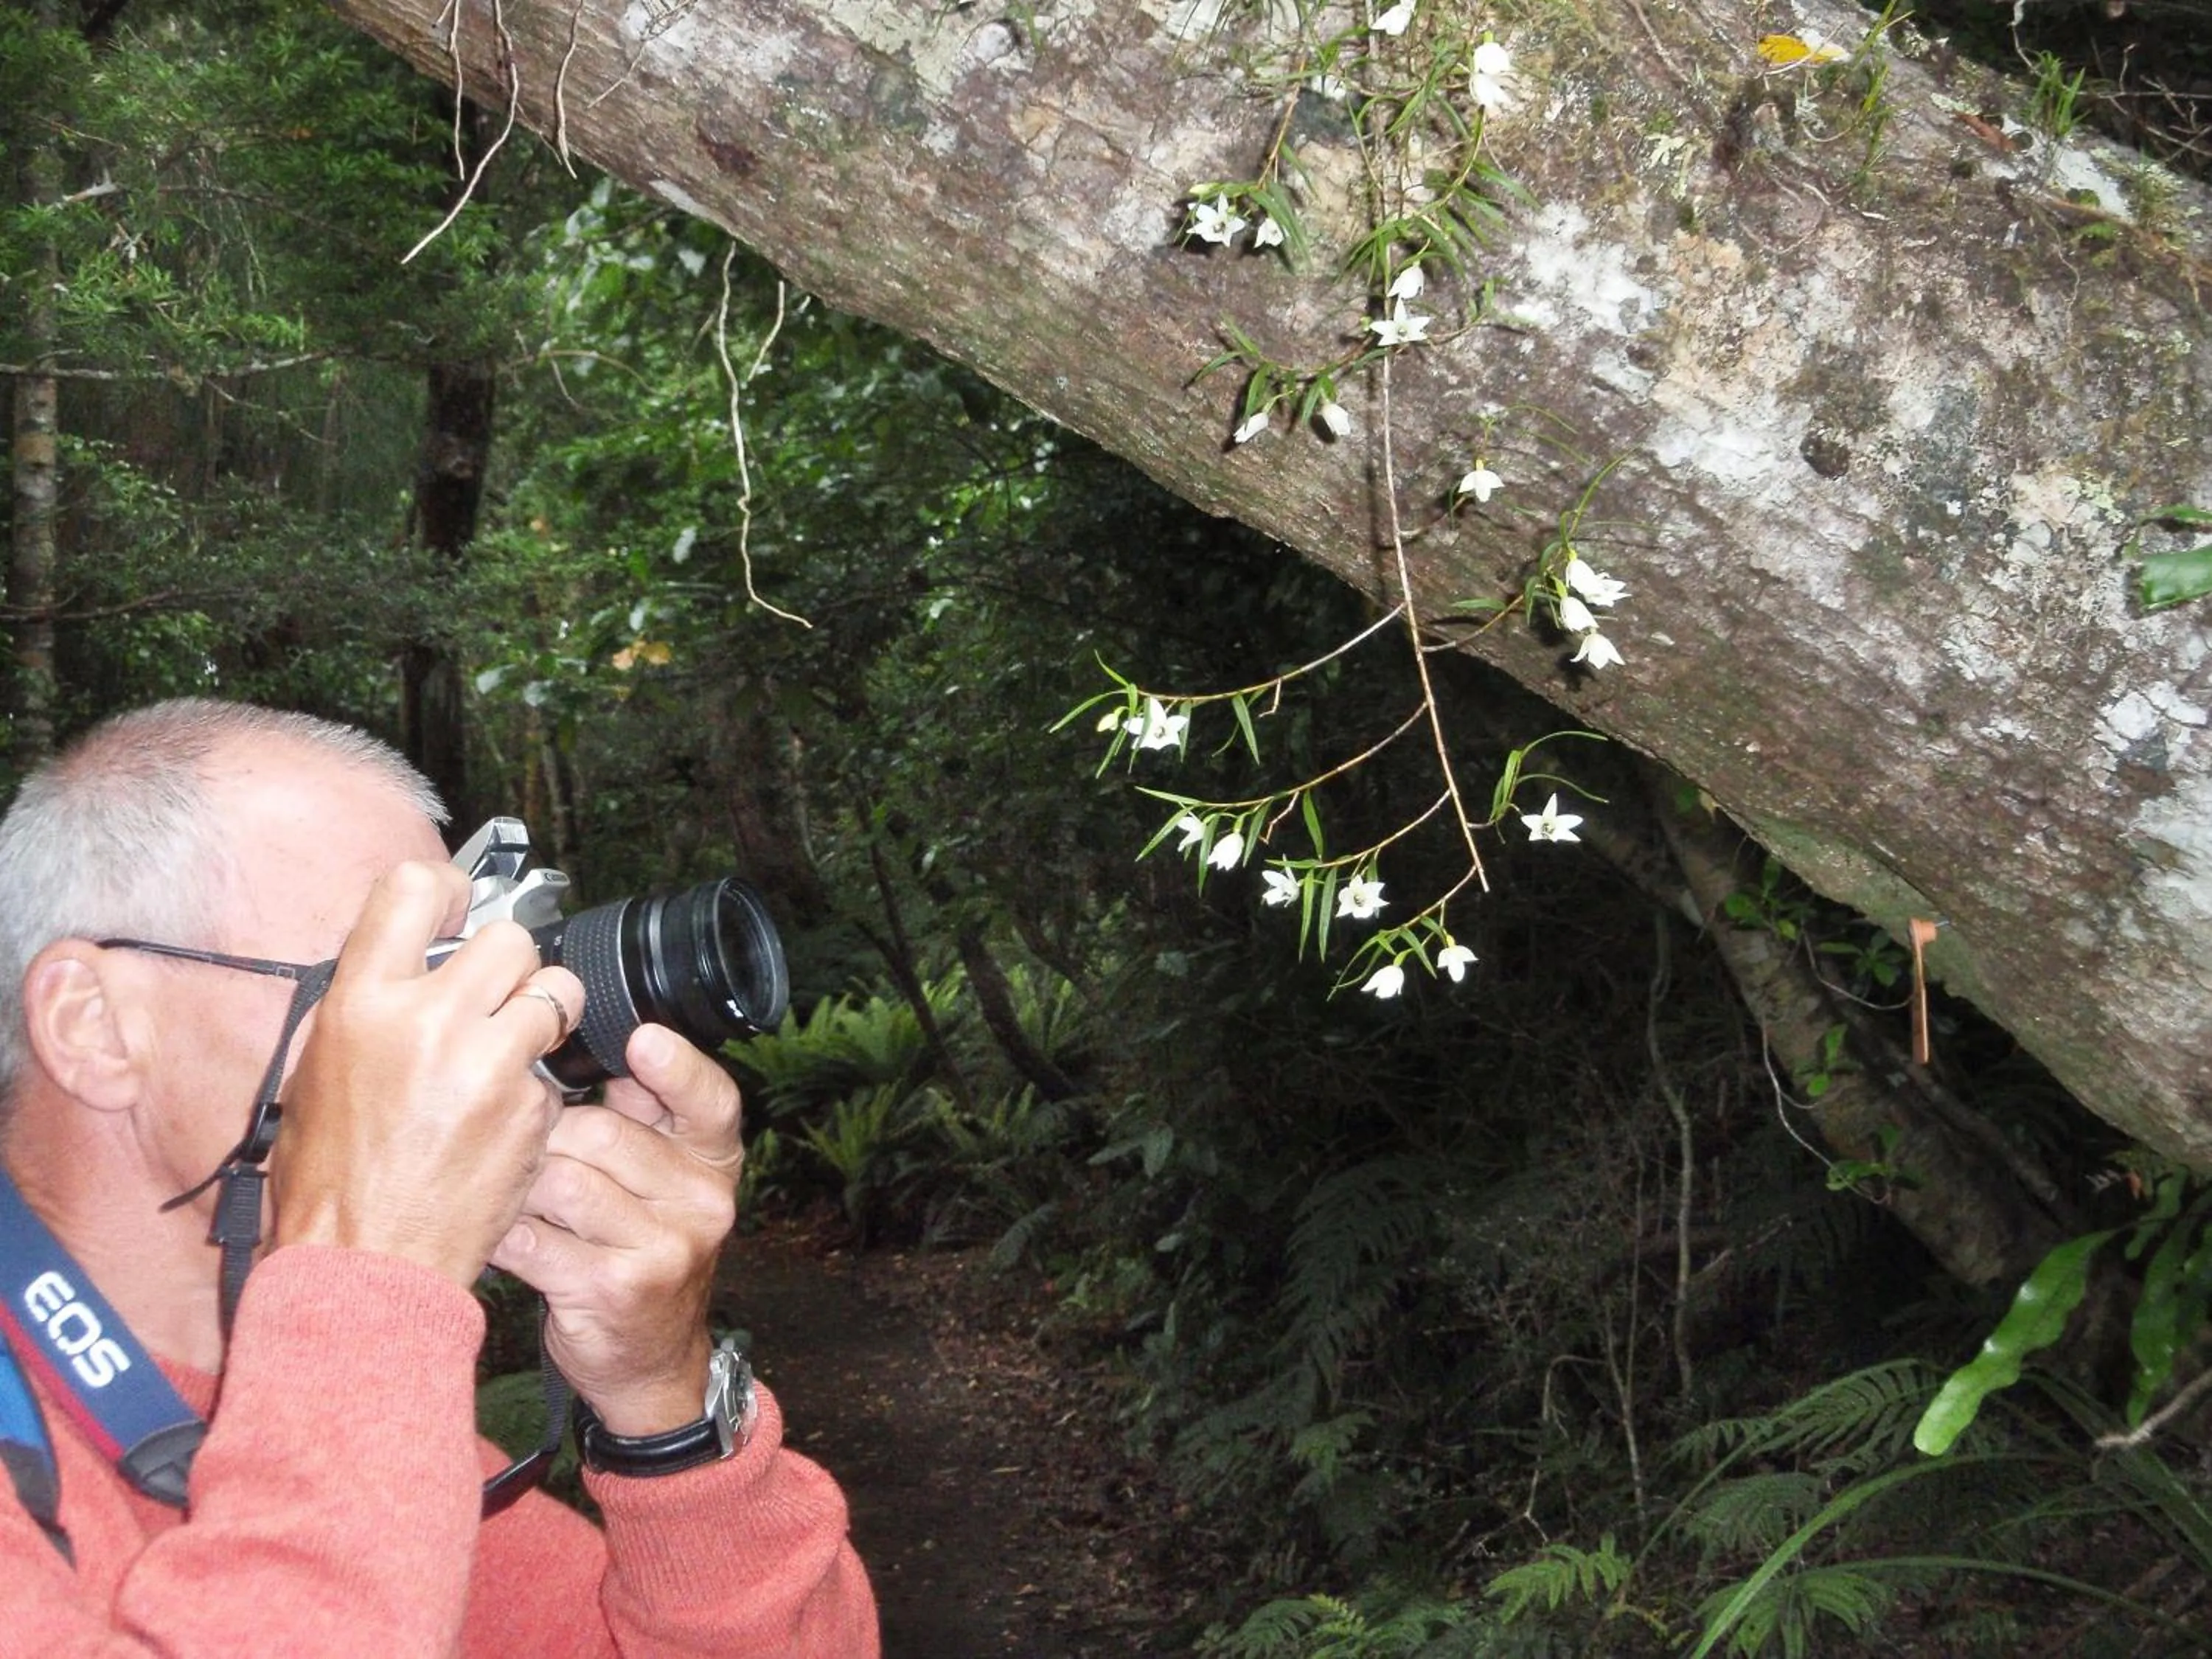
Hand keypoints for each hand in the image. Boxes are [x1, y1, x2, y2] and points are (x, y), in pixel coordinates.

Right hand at [270, 860, 584, 1286]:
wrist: (364, 1265)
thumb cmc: (329, 1180)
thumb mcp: (316, 1073)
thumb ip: (368, 1007)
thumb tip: (407, 962)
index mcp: (362, 1003)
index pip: (413, 888)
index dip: (448, 889)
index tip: (459, 905)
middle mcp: (428, 1020)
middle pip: (509, 938)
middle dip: (510, 964)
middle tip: (494, 997)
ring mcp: (488, 1063)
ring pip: (555, 991)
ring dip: (543, 1013)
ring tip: (513, 1048)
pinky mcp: (531, 1108)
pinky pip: (553, 1070)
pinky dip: (537, 1087)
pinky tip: (502, 1118)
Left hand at [488, 1023, 742, 1434]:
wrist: (651, 1360)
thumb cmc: (642, 1248)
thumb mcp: (665, 1180)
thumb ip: (644, 1117)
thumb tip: (600, 1040)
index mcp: (716, 1161)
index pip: (711, 1101)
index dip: (676, 1068)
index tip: (640, 1041)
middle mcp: (703, 1202)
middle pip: (601, 1134)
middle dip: (547, 1137)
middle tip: (524, 1150)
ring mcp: (664, 1249)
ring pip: (562, 1182)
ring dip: (521, 1187)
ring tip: (510, 1194)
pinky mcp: (614, 1289)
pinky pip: (535, 1238)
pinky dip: (506, 1233)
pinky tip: (499, 1234)